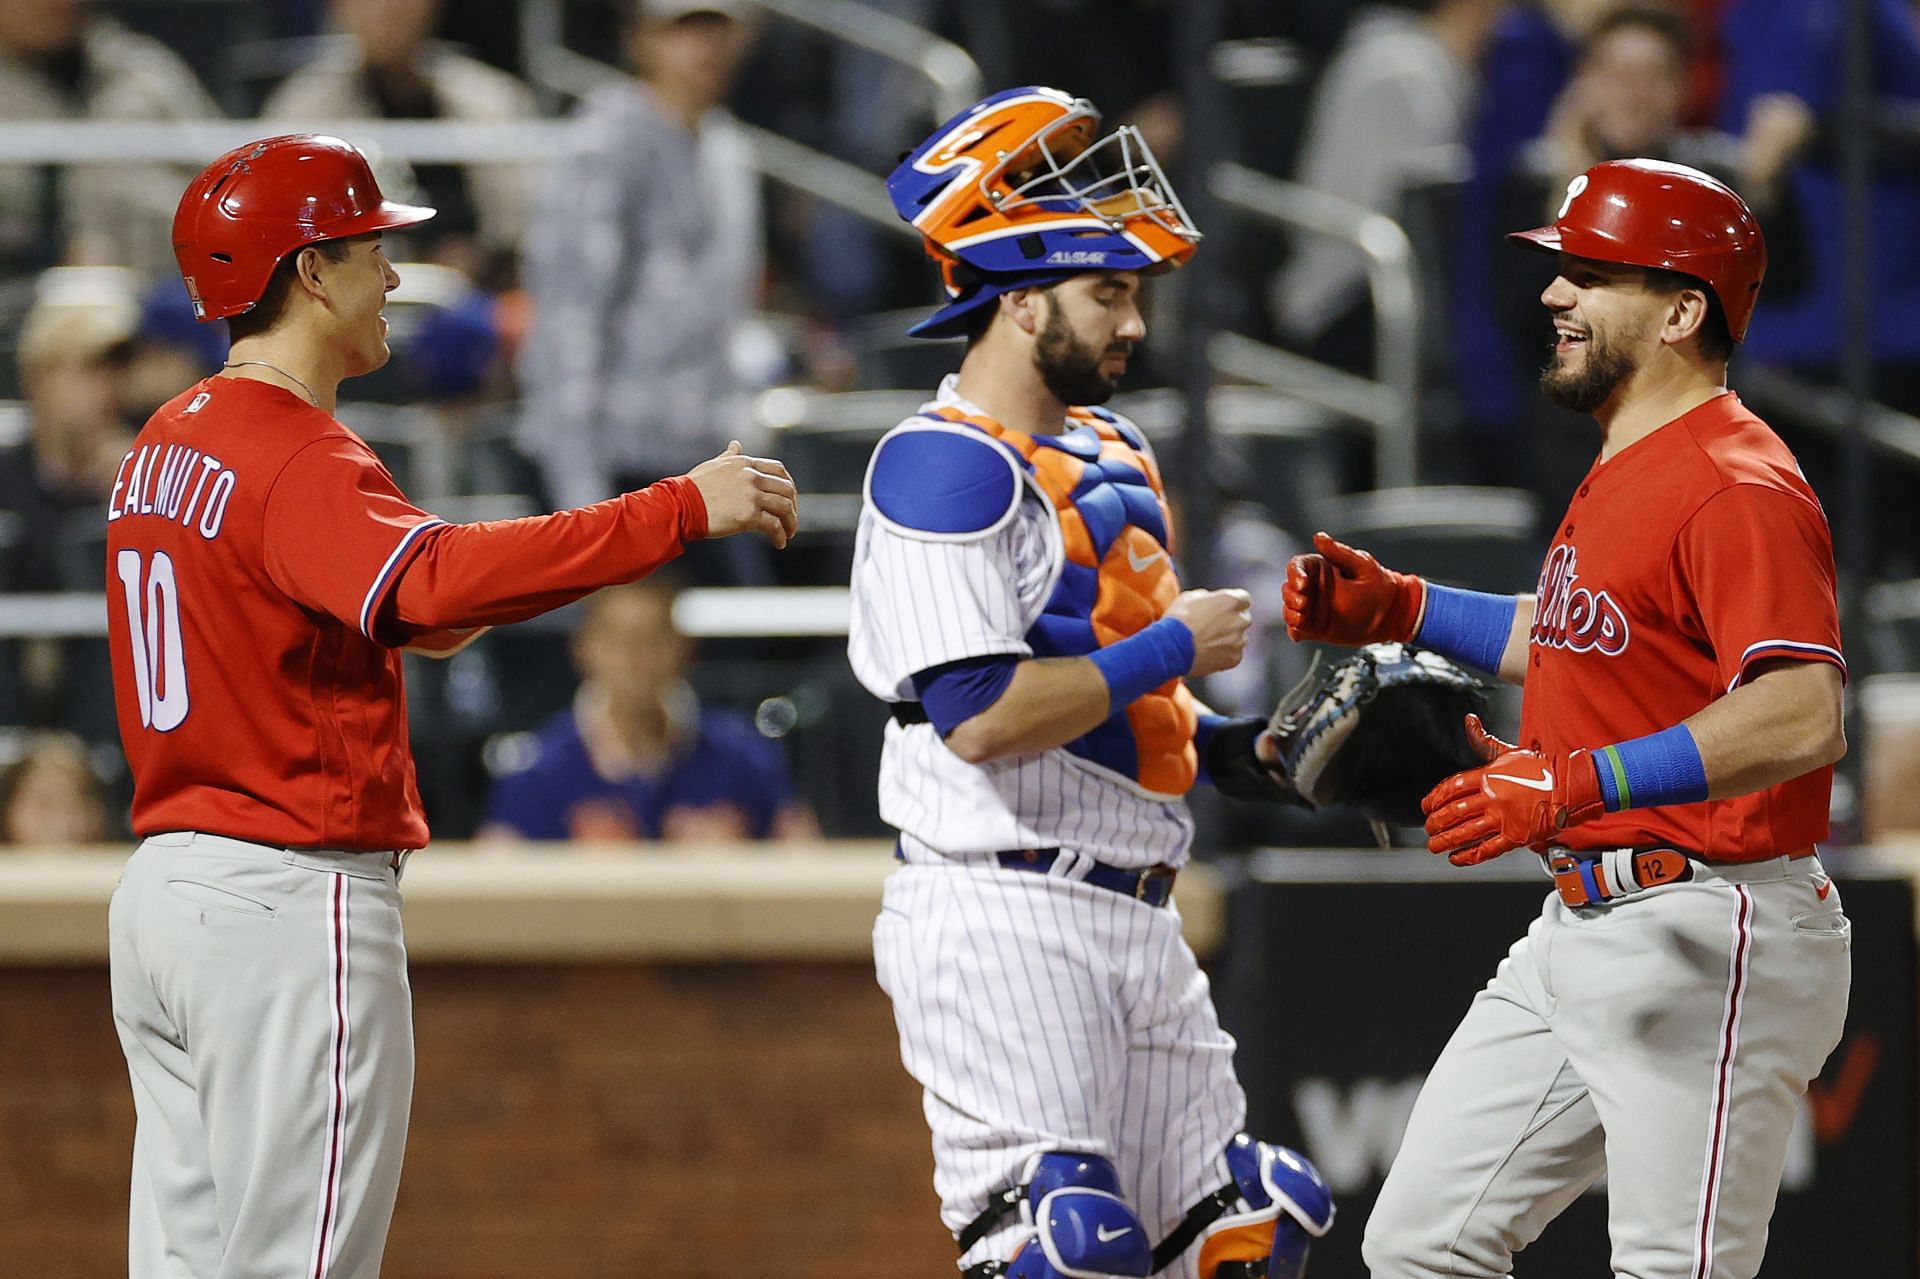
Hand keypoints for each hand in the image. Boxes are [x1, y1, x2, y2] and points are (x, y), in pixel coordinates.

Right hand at [686, 441, 797, 548]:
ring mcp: (751, 496)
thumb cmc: (693, 487)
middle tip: (790, 517)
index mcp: (745, 464)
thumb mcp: (714, 465)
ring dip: (791, 522)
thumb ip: (729, 456)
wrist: (681, 505)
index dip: (788, 483)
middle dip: (793, 504)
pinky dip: (780, 536)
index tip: (789, 496)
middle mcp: (751, 477)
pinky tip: (779, 543)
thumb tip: (736, 445)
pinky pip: (774, 526)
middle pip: (786, 488)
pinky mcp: (749, 516)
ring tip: (788, 533)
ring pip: (784, 507)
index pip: (778, 469)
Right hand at [1166, 588, 1251, 677]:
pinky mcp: (1234, 658)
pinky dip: (1224, 654)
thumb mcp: (1190, 597)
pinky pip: (1234, 654)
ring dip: (1228, 639)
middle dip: (1231, 621)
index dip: (1233, 603)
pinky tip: (1208, 653)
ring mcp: (1239, 641)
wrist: (1171, 647)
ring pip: (1239, 638)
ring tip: (1207, 643)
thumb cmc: (1178, 620)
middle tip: (1213, 627)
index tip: (1224, 608)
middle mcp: (1240, 620)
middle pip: (1243, 619)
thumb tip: (1210, 601)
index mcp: (1231, 601)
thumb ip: (1208, 597)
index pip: (1244, 599)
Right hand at [1282, 532, 1423, 644]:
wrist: (1393, 615)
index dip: (1294, 574)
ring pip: (1290, 609)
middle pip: (1289, 589)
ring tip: (1302, 618)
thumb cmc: (1380, 586)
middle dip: (1291, 596)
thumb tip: (1319, 537)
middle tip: (1304, 603)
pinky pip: (1297, 629)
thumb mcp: (1362, 566)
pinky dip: (1293, 630)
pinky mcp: (1316, 627)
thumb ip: (1339, 553)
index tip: (1302, 584)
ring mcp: (1313, 609)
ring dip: (1290, 613)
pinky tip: (1299, 631)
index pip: (1297, 568)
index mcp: (1322, 570)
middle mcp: (1314, 589)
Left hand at [1420, 714, 1603, 864]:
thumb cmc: (1541, 770)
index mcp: (1489, 776)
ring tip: (1435, 845)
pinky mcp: (1517, 836)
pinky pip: (1488, 849)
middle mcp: (1494, 797)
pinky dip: (1469, 856)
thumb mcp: (1509, 752)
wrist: (1571, 786)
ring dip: (1446, 841)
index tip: (1426, 807)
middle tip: (1428, 828)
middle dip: (1436, 823)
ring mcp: (1505, 818)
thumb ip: (1484, 741)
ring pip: (1467, 832)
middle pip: (1454, 812)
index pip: (1451, 787)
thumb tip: (1469, 721)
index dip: (1434, 798)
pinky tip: (1457, 857)